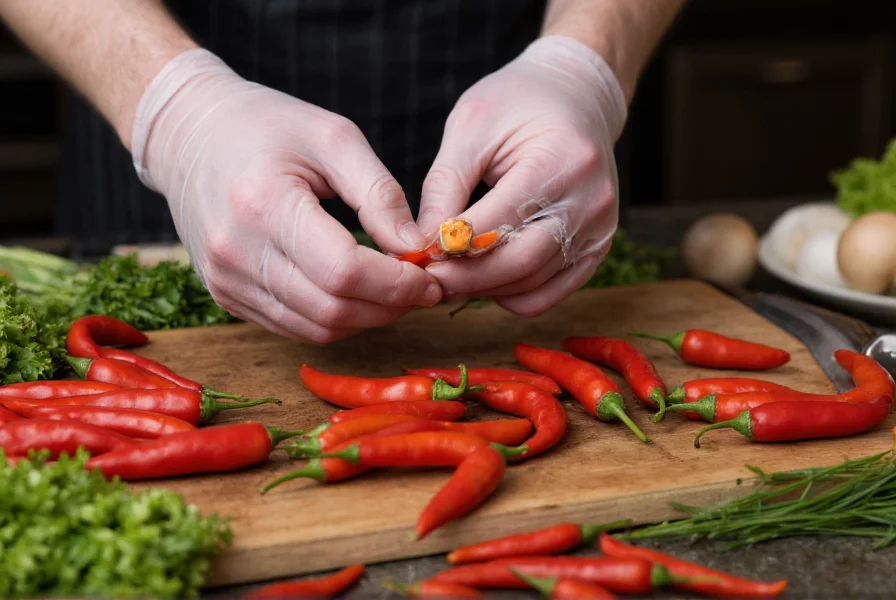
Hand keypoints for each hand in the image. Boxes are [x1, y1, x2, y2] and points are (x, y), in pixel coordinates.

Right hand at [131, 50, 440, 342]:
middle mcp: (236, 253)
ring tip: (394, 292)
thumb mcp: (333, 137)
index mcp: (263, 205)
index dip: (396, 284)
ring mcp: (226, 282)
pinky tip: (356, 294)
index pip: (343, 271)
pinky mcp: (225, 297)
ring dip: (366, 319)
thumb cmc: (265, 126)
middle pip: (332, 309)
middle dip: (389, 306)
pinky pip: (293, 327)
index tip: (429, 276)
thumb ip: (379, 195)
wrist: (187, 135)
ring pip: (316, 328)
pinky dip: (335, 319)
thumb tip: (416, 246)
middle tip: (421, 288)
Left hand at [417, 36, 626, 315]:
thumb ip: (445, 186)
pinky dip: (513, 296)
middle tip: (427, 278)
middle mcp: (589, 200)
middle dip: (466, 278)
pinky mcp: (598, 248)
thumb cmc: (518, 102)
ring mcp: (599, 229)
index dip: (452, 246)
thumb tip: (419, 243)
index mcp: (562, 159)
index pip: (499, 221)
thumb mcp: (471, 128)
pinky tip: (485, 281)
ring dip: (484, 290)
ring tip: (449, 277)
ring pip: (533, 284)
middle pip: (520, 262)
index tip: (416, 255)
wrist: (578, 95)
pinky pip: (550, 293)